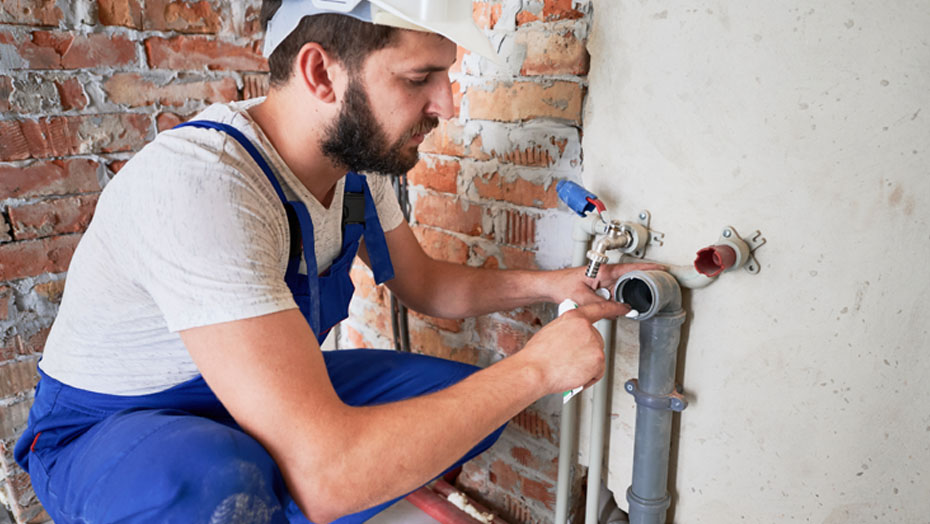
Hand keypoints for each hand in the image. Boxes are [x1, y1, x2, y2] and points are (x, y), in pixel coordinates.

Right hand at [517, 301, 629, 394]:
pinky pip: (597, 371)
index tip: (623, 308)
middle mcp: (587, 328)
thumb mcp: (552, 331)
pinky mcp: (598, 360)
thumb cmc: (537, 355)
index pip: (598, 309)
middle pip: (596, 340)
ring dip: (586, 366)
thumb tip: (574, 337)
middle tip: (570, 359)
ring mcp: (594, 344)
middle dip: (586, 351)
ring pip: (596, 357)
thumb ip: (568, 329)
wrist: (534, 371)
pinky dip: (588, 377)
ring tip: (568, 368)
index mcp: (574, 318)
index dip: (613, 308)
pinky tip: (574, 375)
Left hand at [546, 262, 664, 305]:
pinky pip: (613, 296)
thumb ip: (604, 306)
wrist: (549, 287)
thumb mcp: (584, 299)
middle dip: (638, 288)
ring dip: (624, 298)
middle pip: (629, 281)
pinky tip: (614, 307)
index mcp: (604, 271)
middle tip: (649, 294)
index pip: (631, 268)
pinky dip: (615, 302)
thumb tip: (623, 310)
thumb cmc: (562, 285)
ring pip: (621, 291)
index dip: (648, 268)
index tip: (663, 269)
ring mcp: (603, 281)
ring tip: (626, 304)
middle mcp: (605, 274)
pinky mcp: (599, 288)